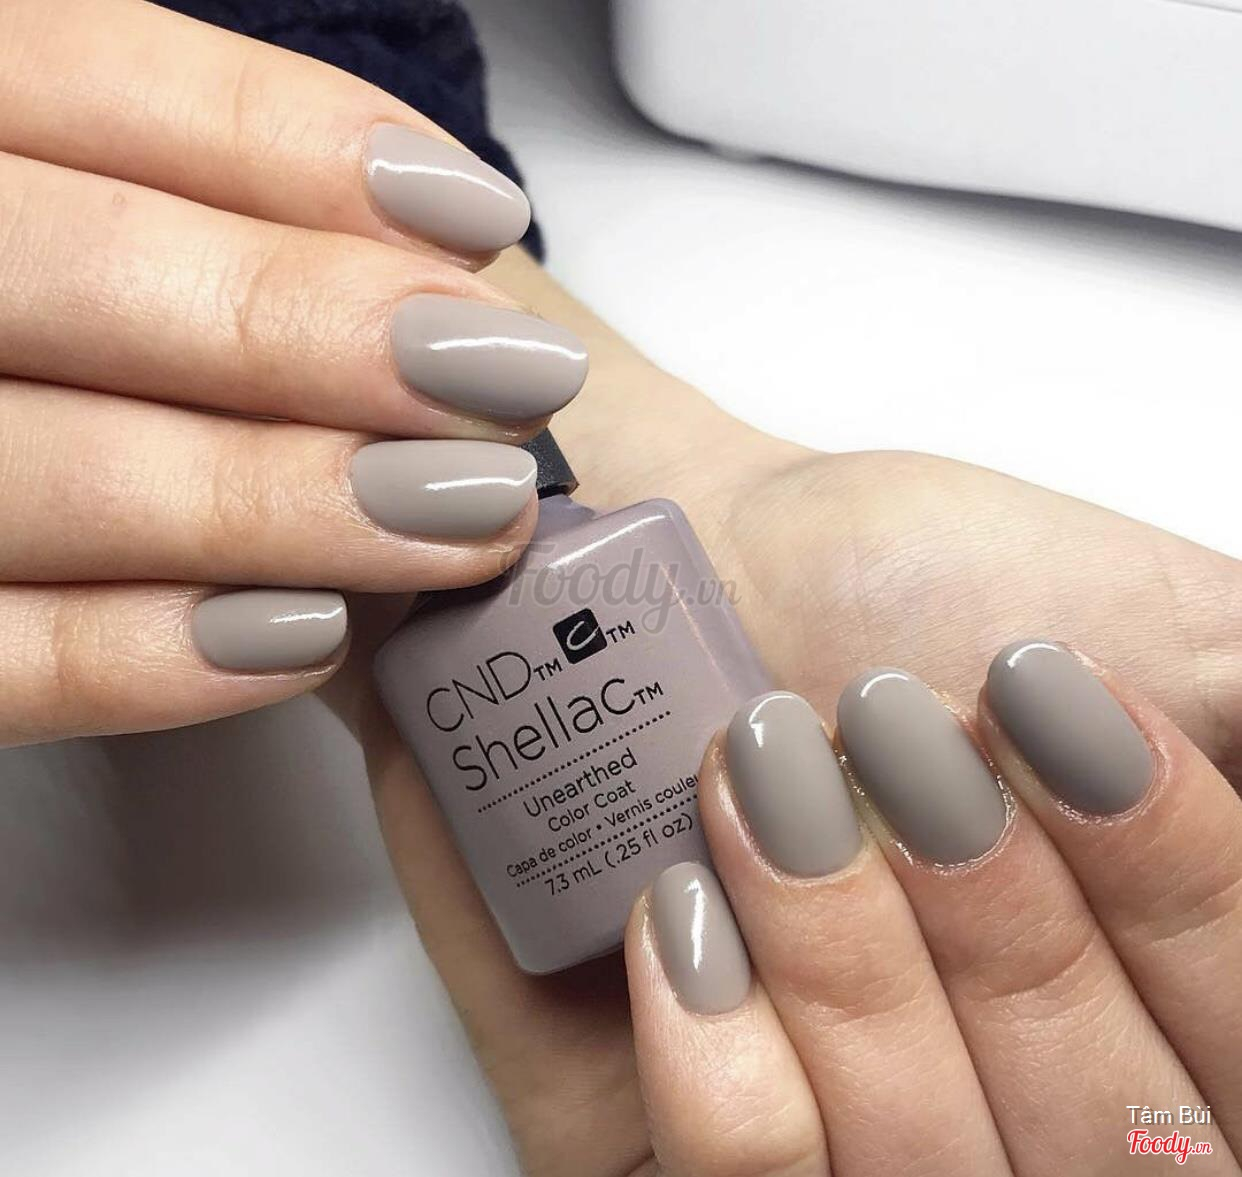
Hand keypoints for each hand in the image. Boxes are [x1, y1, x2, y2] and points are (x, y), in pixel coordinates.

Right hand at [0, 0, 586, 745]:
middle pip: (93, 279)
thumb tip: (442, 267)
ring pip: (66, 479)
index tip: (477, 221)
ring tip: (470, 516)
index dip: (298, 148)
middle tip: (504, 382)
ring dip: (288, 503)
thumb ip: (242, 222)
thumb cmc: (94, 335)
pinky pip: (6, 662)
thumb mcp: (125, 217)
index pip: (96, 84)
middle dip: (322, 330)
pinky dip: (158, 656)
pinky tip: (312, 632)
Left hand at [352, 252, 1241, 1174]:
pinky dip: (720, 1053)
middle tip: (898, 733)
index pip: (1240, 1033)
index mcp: (1167, 1000)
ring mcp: (873, 1140)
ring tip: (774, 773)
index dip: (1178, 885)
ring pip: (918, 1161)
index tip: (1054, 707)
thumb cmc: (921, 579)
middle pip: (1094, 1130)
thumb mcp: (1174, 617)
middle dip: (1001, 921)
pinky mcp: (707, 1150)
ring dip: (846, 959)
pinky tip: (681, 908)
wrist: (709, 563)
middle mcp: (1041, 1096)